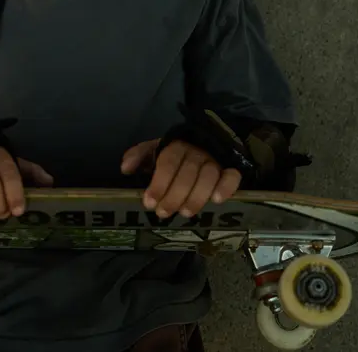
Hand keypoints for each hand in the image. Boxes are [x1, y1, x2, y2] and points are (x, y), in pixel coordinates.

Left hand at [120, 138, 241, 217]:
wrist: (205, 144)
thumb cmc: (173, 156)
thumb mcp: (154, 152)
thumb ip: (138, 157)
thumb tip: (125, 168)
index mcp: (176, 146)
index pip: (168, 163)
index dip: (159, 183)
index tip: (149, 203)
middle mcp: (196, 152)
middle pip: (188, 173)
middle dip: (174, 195)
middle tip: (163, 213)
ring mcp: (215, 161)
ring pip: (209, 176)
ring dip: (197, 196)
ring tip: (185, 213)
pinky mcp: (230, 170)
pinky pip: (232, 176)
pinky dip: (226, 187)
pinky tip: (217, 200)